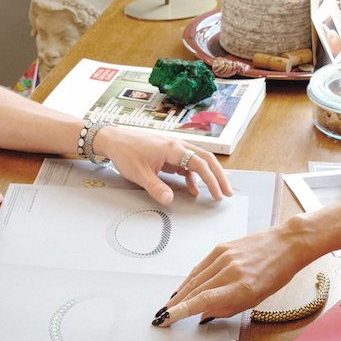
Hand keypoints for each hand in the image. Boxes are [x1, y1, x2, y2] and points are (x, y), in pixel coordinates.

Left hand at [93, 126, 233, 204]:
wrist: (113, 139)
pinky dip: (194, 176)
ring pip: (199, 160)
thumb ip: (156, 188)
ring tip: (217, 191)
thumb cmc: (125, 153)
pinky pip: (187, 163)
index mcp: (172, 148)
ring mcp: (174, 148)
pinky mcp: (169, 153)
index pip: (199, 164)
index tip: (218, 194)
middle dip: (219, 176)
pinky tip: (193, 189)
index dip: (211, 180)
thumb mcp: (139, 174)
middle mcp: (177, 145)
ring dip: (209, 175)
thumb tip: (170, 201)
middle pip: (206, 159)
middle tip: (228, 192)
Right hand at [154, 221, 315, 324]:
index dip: (183, 310)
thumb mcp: (257, 298)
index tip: (168, 318)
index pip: (204, 300)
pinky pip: (200, 266)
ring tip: (169, 306)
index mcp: (242, 286)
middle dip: (176, 305)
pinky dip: (189, 278)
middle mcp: (231, 271)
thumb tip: (204, 314)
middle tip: (162, 316)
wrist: (286, 244)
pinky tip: (183, 287)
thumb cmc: (277, 273)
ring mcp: (224, 257)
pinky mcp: (221, 248)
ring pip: (194, 278)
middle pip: (195, 290)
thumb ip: (228, 308)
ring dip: (179, 293)